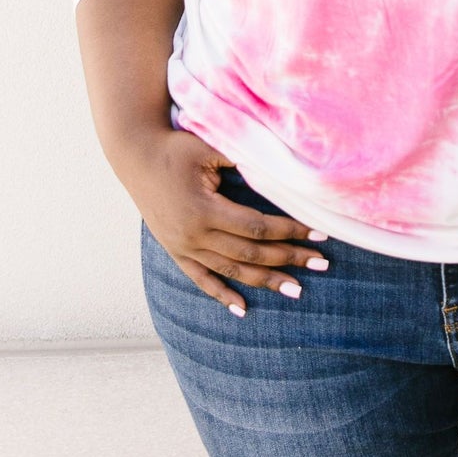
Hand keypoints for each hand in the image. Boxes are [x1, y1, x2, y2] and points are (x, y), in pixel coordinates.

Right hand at [117, 124, 329, 317]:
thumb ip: (241, 159)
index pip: (257, 228)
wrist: (135, 155)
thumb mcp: (208, 147)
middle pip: (250, 254)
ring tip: (297, 290)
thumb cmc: (175, 147)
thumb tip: (280, 169)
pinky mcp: (176, 251)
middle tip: (322, 264)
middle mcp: (194, 235)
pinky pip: (201, 279)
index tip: (318, 234)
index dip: (290, 231)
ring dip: (266, 281)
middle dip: (289, 259)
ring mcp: (184, 247)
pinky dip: (222, 295)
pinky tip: (243, 309)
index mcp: (204, 210)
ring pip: (231, 271)